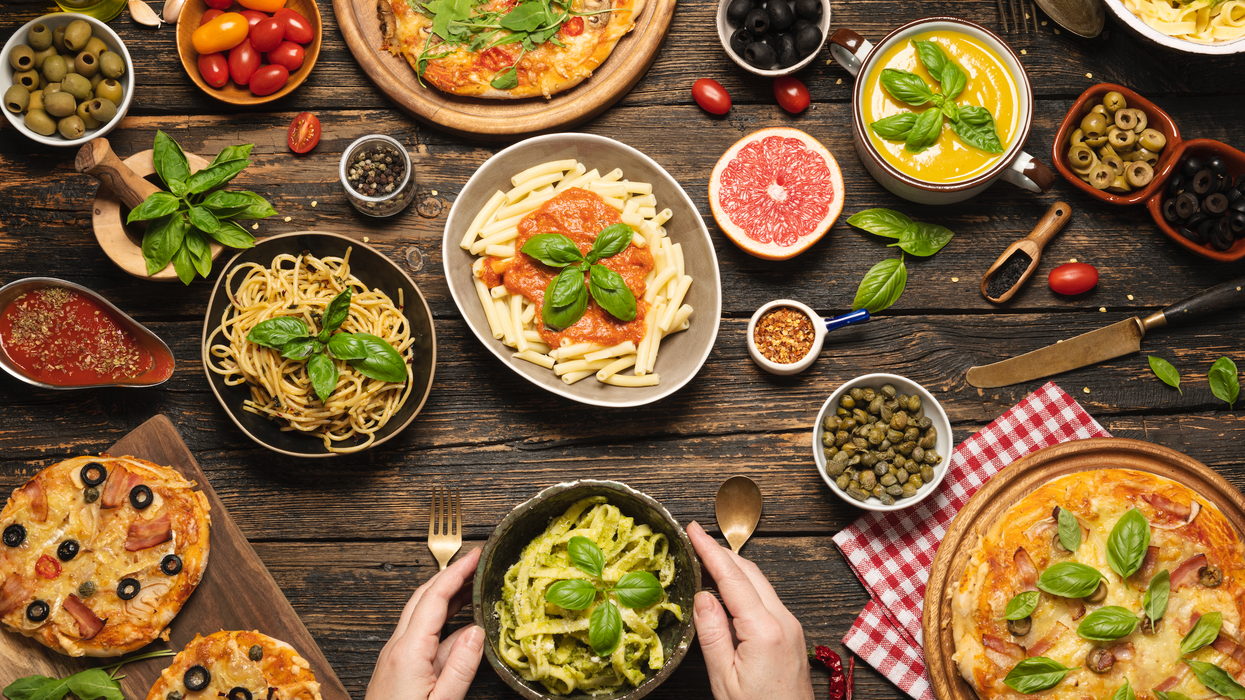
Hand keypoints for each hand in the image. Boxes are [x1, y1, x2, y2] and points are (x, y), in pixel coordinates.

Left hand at [366, 547, 484, 699]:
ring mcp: (394, 657)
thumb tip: (477, 631)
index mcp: (409, 651)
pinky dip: (443, 622)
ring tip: (476, 589)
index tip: (477, 555)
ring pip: (421, 615)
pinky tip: (462, 629)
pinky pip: (421, 635)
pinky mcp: (396, 669)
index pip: (435, 597)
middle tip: (478, 564)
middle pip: (424, 598)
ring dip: (447, 597)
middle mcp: (397, 648)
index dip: (457, 571)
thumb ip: (461, 667)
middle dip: (451, 576)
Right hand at [687, 521, 814, 699]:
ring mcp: (791, 626)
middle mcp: (783, 621)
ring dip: (734, 567)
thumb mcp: (724, 679)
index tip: (693, 531)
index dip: (710, 551)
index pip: (732, 578)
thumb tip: (702, 596)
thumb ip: (712, 634)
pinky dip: (745, 584)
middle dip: (722, 551)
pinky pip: (766, 598)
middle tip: (696, 539)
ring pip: (760, 583)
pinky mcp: (792, 635)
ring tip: (708, 558)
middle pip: (750, 573)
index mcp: (764, 630)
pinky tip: (729, 588)